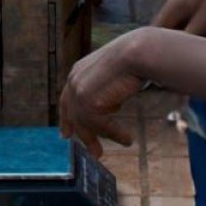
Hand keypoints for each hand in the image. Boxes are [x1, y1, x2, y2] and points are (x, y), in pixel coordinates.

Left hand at [60, 29, 148, 158]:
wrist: (138, 52)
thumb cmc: (133, 59)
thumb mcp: (113, 73)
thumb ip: (105, 87)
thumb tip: (111, 105)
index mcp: (77, 72)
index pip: (67, 100)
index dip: (67, 119)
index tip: (66, 135)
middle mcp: (74, 81)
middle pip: (75, 116)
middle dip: (85, 136)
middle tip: (96, 153)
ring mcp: (79, 92)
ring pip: (90, 124)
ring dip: (109, 135)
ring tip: (127, 141)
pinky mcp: (88, 103)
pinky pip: (103, 126)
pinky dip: (116, 134)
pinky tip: (128, 139)